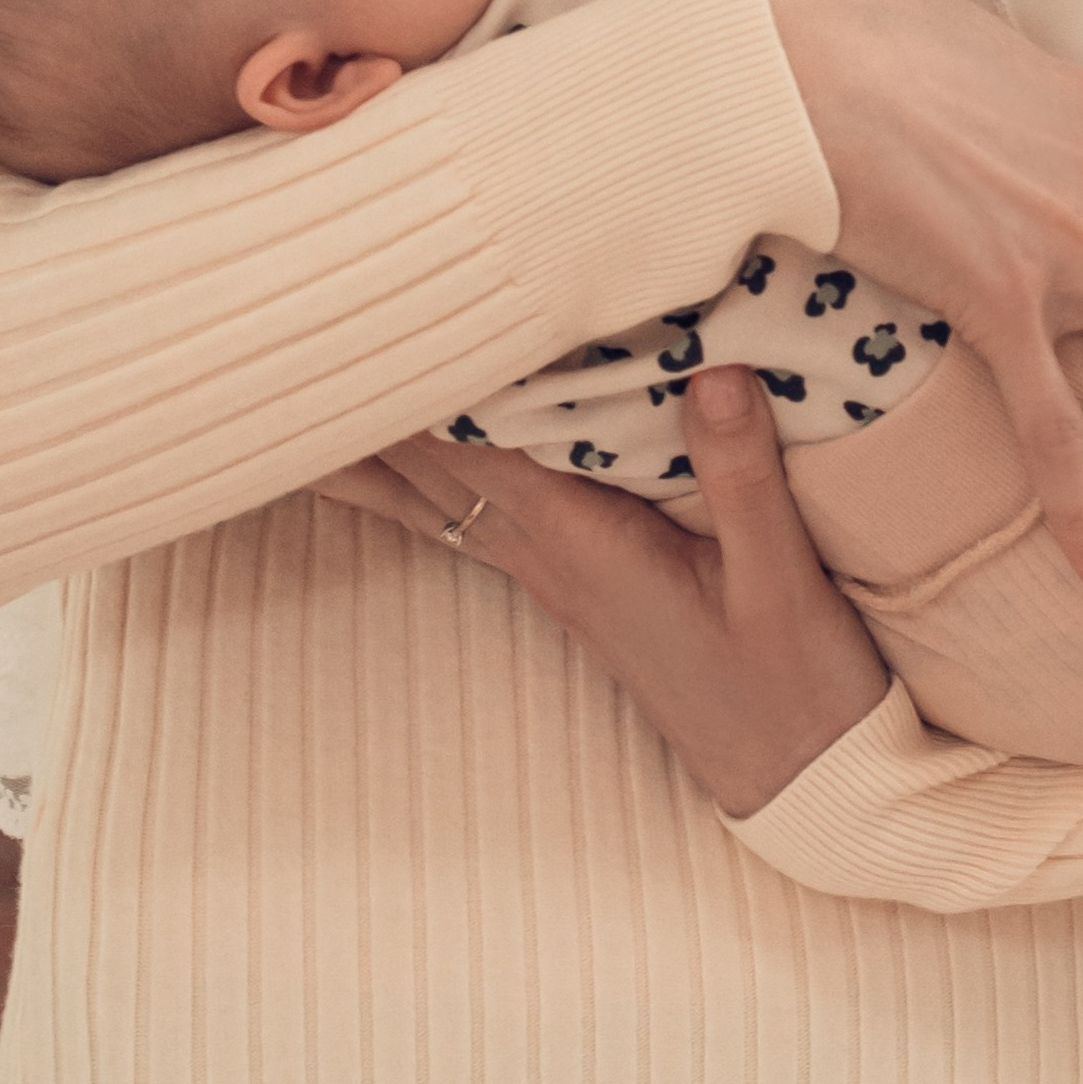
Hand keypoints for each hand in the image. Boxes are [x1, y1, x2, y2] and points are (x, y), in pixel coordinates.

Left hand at [317, 377, 887, 816]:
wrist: (797, 774)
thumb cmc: (792, 681)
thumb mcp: (783, 580)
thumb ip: (742, 476)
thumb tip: (712, 371)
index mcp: (582, 542)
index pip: (472, 444)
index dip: (417, 377)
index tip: (368, 309)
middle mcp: (544, 553)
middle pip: (424, 463)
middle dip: (364, 395)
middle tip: (294, 325)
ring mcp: (550, 568)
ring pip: (430, 491)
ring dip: (368, 439)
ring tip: (285, 389)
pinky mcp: (569, 576)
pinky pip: (467, 508)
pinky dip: (415, 470)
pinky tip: (381, 455)